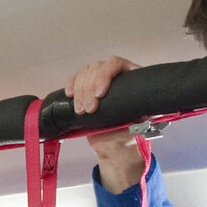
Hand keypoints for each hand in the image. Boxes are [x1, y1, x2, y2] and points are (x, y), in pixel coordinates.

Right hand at [68, 56, 147, 191]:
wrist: (115, 143)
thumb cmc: (127, 132)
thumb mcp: (137, 124)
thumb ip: (136, 118)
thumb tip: (132, 113)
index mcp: (130, 76)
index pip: (115, 64)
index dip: (104, 76)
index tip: (99, 94)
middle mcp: (113, 74)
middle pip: (96, 68)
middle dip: (88, 90)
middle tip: (89, 109)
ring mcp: (98, 79)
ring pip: (84, 73)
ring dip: (80, 92)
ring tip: (81, 110)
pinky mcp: (85, 87)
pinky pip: (74, 79)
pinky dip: (70, 85)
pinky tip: (70, 94)